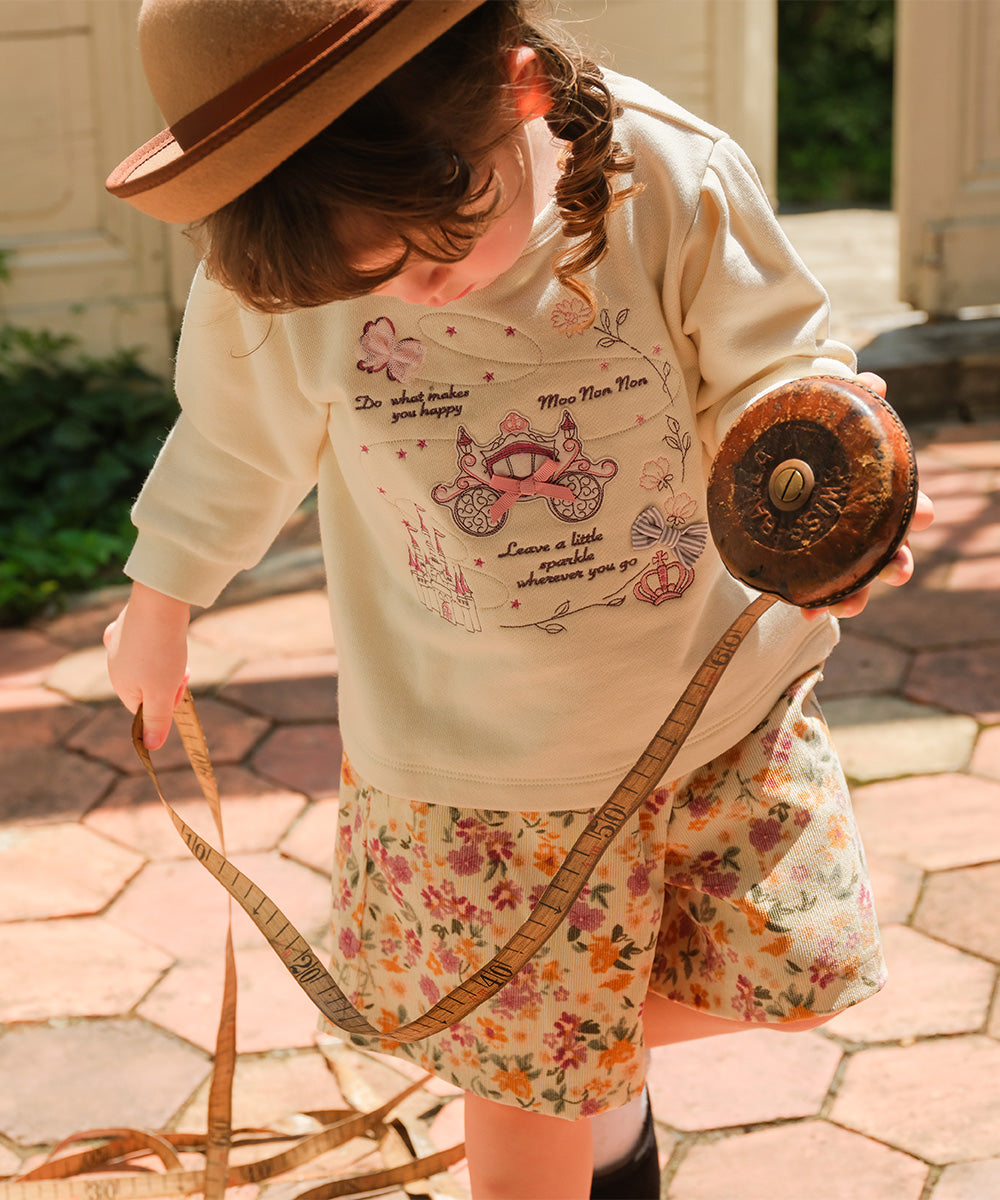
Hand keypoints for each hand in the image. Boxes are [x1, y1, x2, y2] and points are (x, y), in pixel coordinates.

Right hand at [104, 582, 190, 749]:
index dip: (167, 702)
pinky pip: (146, 640)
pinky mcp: (130, 622)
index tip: (180, 686)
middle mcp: (114, 663)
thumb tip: (151, 747)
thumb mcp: (163, 692)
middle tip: (182, 668)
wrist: (159, 602)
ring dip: (168, 662)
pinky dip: (160, 640)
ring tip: (176, 648)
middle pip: (147, 685)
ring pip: (149, 663)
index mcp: (119, 683)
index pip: (144, 708)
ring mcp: (120, 641)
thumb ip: (157, 720)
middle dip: (169, 681)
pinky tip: (164, 631)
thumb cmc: (161, 651)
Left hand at [804, 372, 934, 620]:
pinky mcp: (803, 559)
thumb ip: (852, 395)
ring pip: (856, 579)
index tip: (924, 515)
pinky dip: (813, 602)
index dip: (918, 512)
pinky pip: (812, 587)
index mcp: (877, 493)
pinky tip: (804, 610)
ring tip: (846, 605)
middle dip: (895, 564)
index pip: (909, 507)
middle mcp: (862, 526)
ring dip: (856, 595)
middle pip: (889, 552)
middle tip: (896, 570)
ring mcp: (835, 547)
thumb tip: (873, 383)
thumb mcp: (828, 409)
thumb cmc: (809, 432)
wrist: (765, 446)